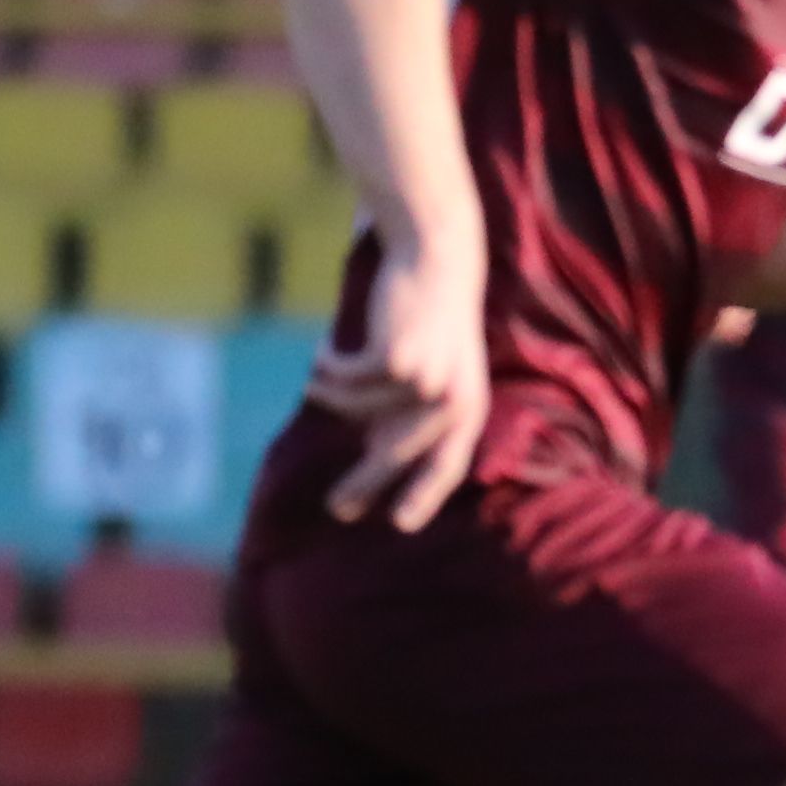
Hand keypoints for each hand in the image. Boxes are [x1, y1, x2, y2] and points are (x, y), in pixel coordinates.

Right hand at [311, 234, 492, 530]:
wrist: (436, 261)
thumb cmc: (427, 322)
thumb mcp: (426, 374)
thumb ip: (406, 414)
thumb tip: (375, 459)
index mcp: (469, 408)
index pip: (449, 465)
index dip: (425, 496)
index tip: (402, 524)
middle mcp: (454, 400)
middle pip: (399, 453)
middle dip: (366, 482)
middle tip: (337, 507)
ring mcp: (427, 380)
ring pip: (359, 409)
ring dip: (330, 396)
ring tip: (316, 379)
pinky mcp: (398, 358)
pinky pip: (345, 379)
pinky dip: (327, 368)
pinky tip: (321, 353)